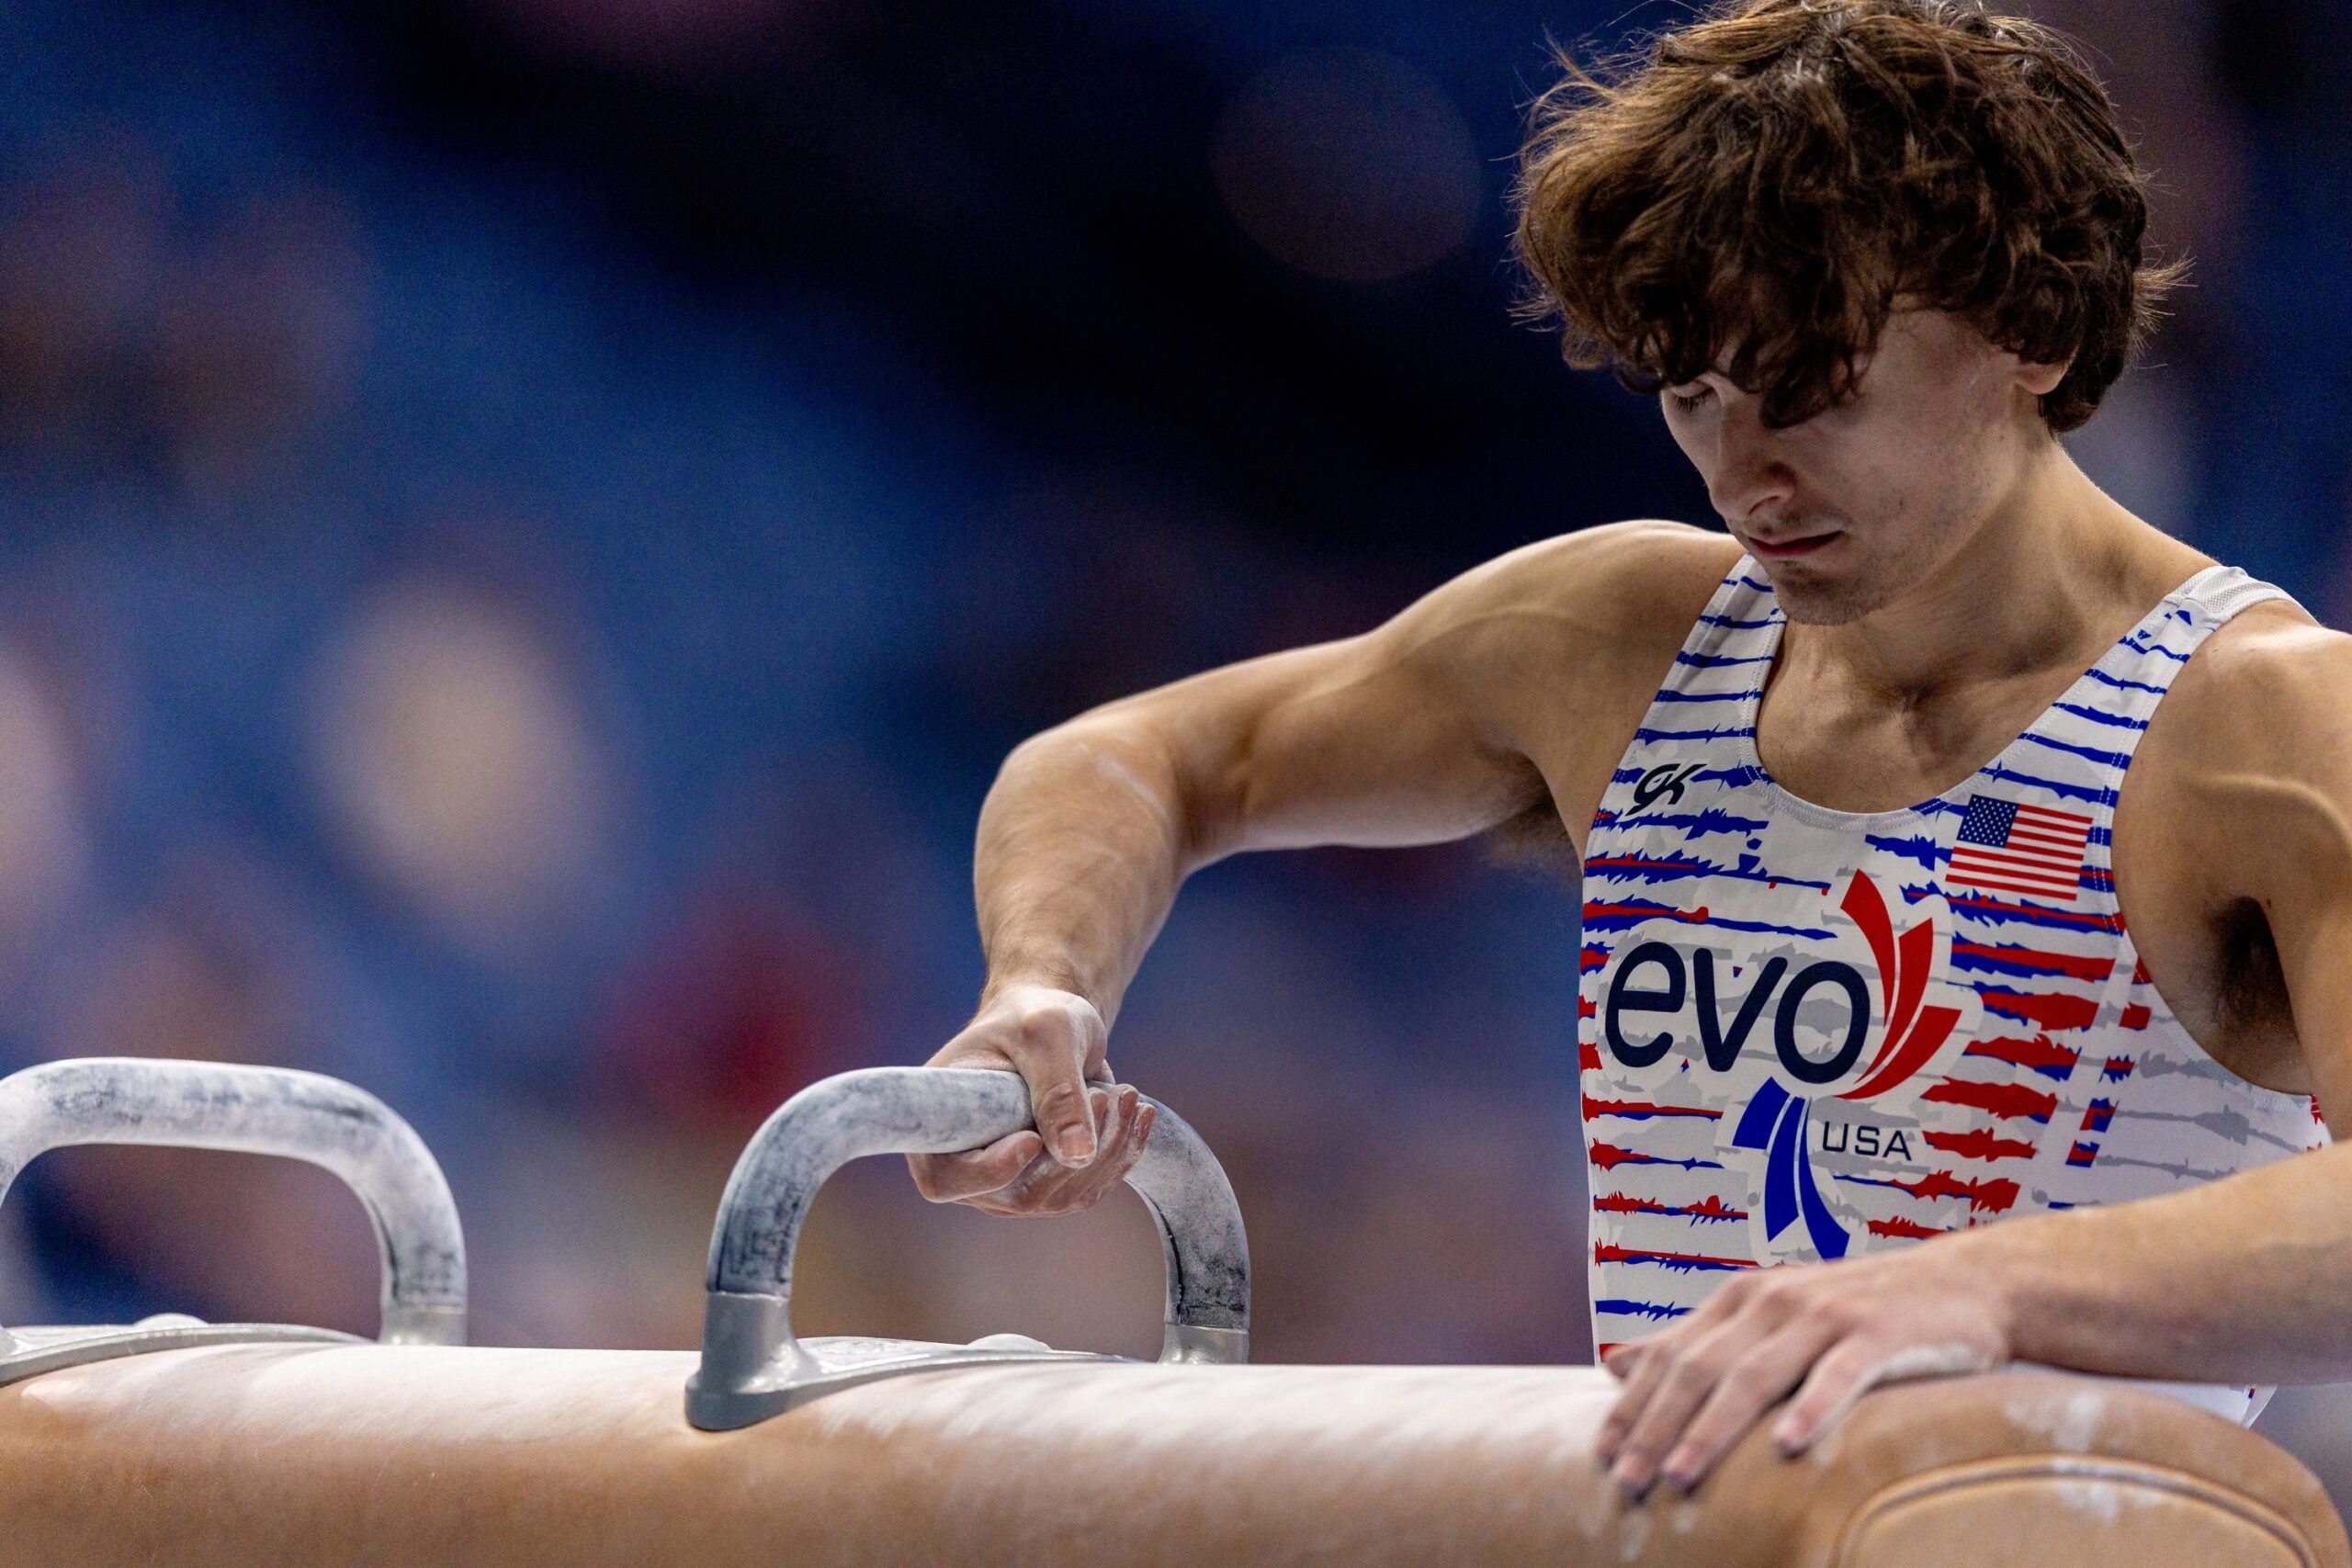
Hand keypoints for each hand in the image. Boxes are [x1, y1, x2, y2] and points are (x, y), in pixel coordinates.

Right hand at [904, 982, 1155, 1216]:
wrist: (1050, 1025)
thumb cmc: (1032, 1018)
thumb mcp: (1046, 1036)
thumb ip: (1058, 1090)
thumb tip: (1076, 1155)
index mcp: (938, 1128)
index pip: (947, 1180)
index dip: (989, 1172)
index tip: (1031, 1139)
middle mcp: (969, 1169)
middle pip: (1021, 1194)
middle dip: (1075, 1148)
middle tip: (1109, 1093)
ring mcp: (1009, 1184)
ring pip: (1063, 1196)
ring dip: (1107, 1147)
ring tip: (1124, 1092)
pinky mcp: (1050, 1184)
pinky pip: (1089, 1189)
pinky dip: (1122, 1153)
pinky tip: (1137, 1113)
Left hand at [1593, 1236, 2015, 1495]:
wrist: (1964, 1284)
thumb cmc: (1856, 1314)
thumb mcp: (1766, 1320)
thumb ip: (1696, 1342)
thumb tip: (1616, 1363)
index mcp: (1739, 1300)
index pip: (1670, 1357)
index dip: (1633, 1406)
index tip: (1601, 1456)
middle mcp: (1772, 1301)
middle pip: (1700, 1369)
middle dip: (1657, 1427)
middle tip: (1628, 1481)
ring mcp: (1824, 1315)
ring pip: (1755, 1375)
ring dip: (1713, 1429)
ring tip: (1682, 1474)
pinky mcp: (1878, 1333)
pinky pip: (1839, 1375)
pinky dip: (1812, 1409)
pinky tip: (1790, 1446)